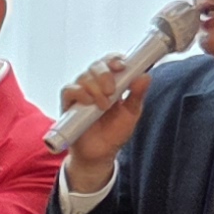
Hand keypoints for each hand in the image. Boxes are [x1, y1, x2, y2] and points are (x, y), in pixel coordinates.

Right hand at [54, 55, 148, 177]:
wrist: (99, 154)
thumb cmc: (114, 132)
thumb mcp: (131, 114)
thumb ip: (137, 95)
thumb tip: (145, 76)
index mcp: (112, 82)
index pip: (111, 62)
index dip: (115, 59)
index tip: (122, 66)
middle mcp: (95, 84)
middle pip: (96, 65)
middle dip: (105, 74)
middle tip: (112, 91)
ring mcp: (81, 93)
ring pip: (83, 76)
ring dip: (95, 88)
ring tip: (103, 106)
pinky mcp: (69, 104)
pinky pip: (69, 90)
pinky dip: (79, 93)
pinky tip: (88, 102)